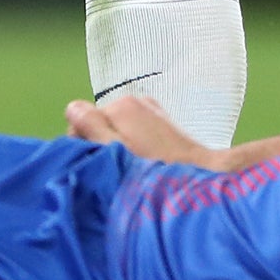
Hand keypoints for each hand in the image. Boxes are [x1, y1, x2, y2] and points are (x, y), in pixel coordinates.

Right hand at [65, 93, 227, 170]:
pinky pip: (137, 132)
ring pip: (119, 129)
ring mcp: (153, 111)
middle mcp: (136, 101)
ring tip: (132, 172)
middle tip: (115, 172)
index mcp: (121, 106)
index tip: (96, 167)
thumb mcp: (117, 154)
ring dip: (119, 148)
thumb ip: (92, 129)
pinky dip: (136, 147)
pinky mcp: (165, 123)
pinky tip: (145, 166)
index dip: (83, 146)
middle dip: (102, 146)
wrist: (207, 177)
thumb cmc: (158, 172)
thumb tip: (72, 108)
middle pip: (100, 123)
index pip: (80, 119)